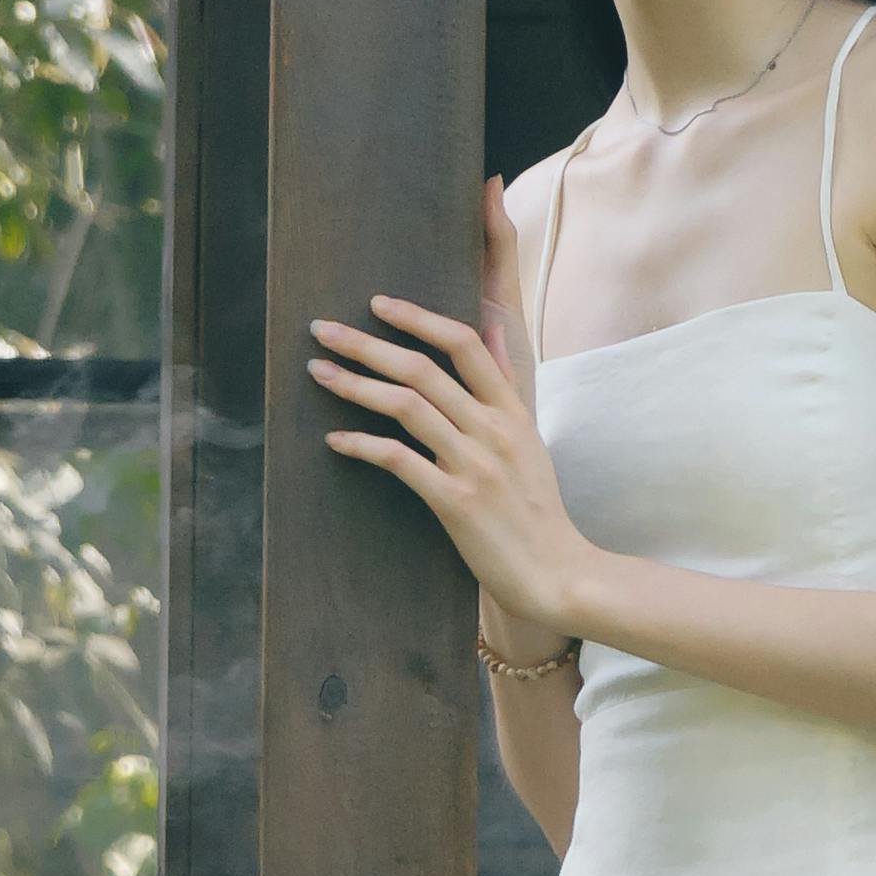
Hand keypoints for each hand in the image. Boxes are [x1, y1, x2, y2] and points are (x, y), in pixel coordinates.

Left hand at [309, 199, 588, 645]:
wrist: (557, 573)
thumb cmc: (536, 511)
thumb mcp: (530, 438)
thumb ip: (507, 384)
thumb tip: (493, 329)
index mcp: (512, 411)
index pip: (465, 343)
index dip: (418, 317)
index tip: (378, 302)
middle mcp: (493, 430)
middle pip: (423, 367)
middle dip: (367, 343)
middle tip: (324, 329)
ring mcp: (475, 464)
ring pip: (406, 406)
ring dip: (355, 385)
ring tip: (318, 372)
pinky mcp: (455, 501)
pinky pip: (398, 460)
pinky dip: (362, 445)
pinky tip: (336, 440)